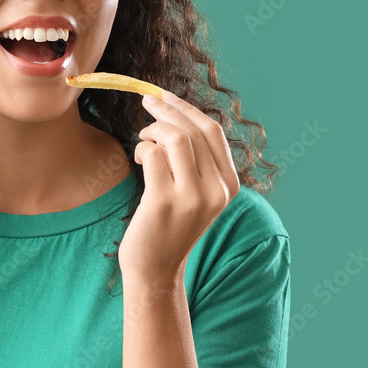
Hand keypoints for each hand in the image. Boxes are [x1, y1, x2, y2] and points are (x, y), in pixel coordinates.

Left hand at [118, 91, 240, 286]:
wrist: (155, 270)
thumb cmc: (170, 225)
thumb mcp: (195, 192)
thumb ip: (196, 160)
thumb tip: (178, 113)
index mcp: (229, 186)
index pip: (213, 132)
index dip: (188, 109)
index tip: (166, 96)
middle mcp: (216, 191)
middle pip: (193, 130)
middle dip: (167, 109)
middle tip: (147, 101)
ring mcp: (192, 197)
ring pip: (174, 138)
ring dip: (152, 130)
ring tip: (143, 139)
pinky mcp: (163, 202)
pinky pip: (152, 155)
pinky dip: (142, 149)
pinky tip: (138, 159)